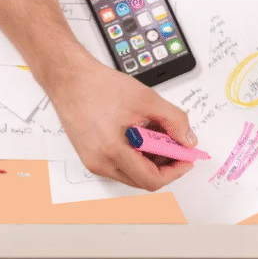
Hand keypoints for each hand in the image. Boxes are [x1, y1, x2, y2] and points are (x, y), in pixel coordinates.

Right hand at [44, 49, 196, 190]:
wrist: (69, 78)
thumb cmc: (98, 86)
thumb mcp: (146, 99)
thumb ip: (174, 120)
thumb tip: (188, 140)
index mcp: (112, 151)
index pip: (151, 179)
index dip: (175, 171)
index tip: (186, 159)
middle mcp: (100, 163)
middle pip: (142, 180)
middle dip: (165, 165)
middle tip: (177, 146)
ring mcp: (93, 161)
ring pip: (132, 173)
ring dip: (151, 160)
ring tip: (160, 135)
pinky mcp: (90, 156)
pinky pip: (120, 164)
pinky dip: (137, 155)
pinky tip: (143, 135)